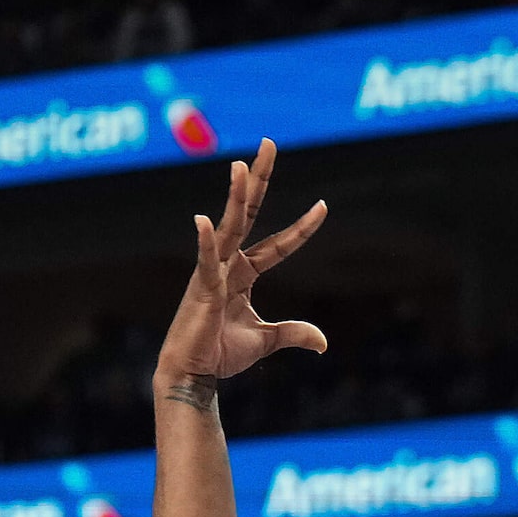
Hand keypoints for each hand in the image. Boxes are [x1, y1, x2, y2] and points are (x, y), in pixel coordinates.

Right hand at [152, 141, 329, 394]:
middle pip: (248, 214)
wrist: (194, 373)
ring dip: (236, 197)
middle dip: (259, 180)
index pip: (279, 244)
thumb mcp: (266, 341)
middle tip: (269, 143)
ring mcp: (213, 273)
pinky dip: (206, 242)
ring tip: (242, 166)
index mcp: (244, 274)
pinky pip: (205, 261)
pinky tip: (205, 221)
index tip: (323, 206)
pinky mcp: (201, 289)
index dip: (301, 227)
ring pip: (229, 228)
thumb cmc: (220, 353)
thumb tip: (323, 342)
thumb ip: (293, 333)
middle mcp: (228, 264)